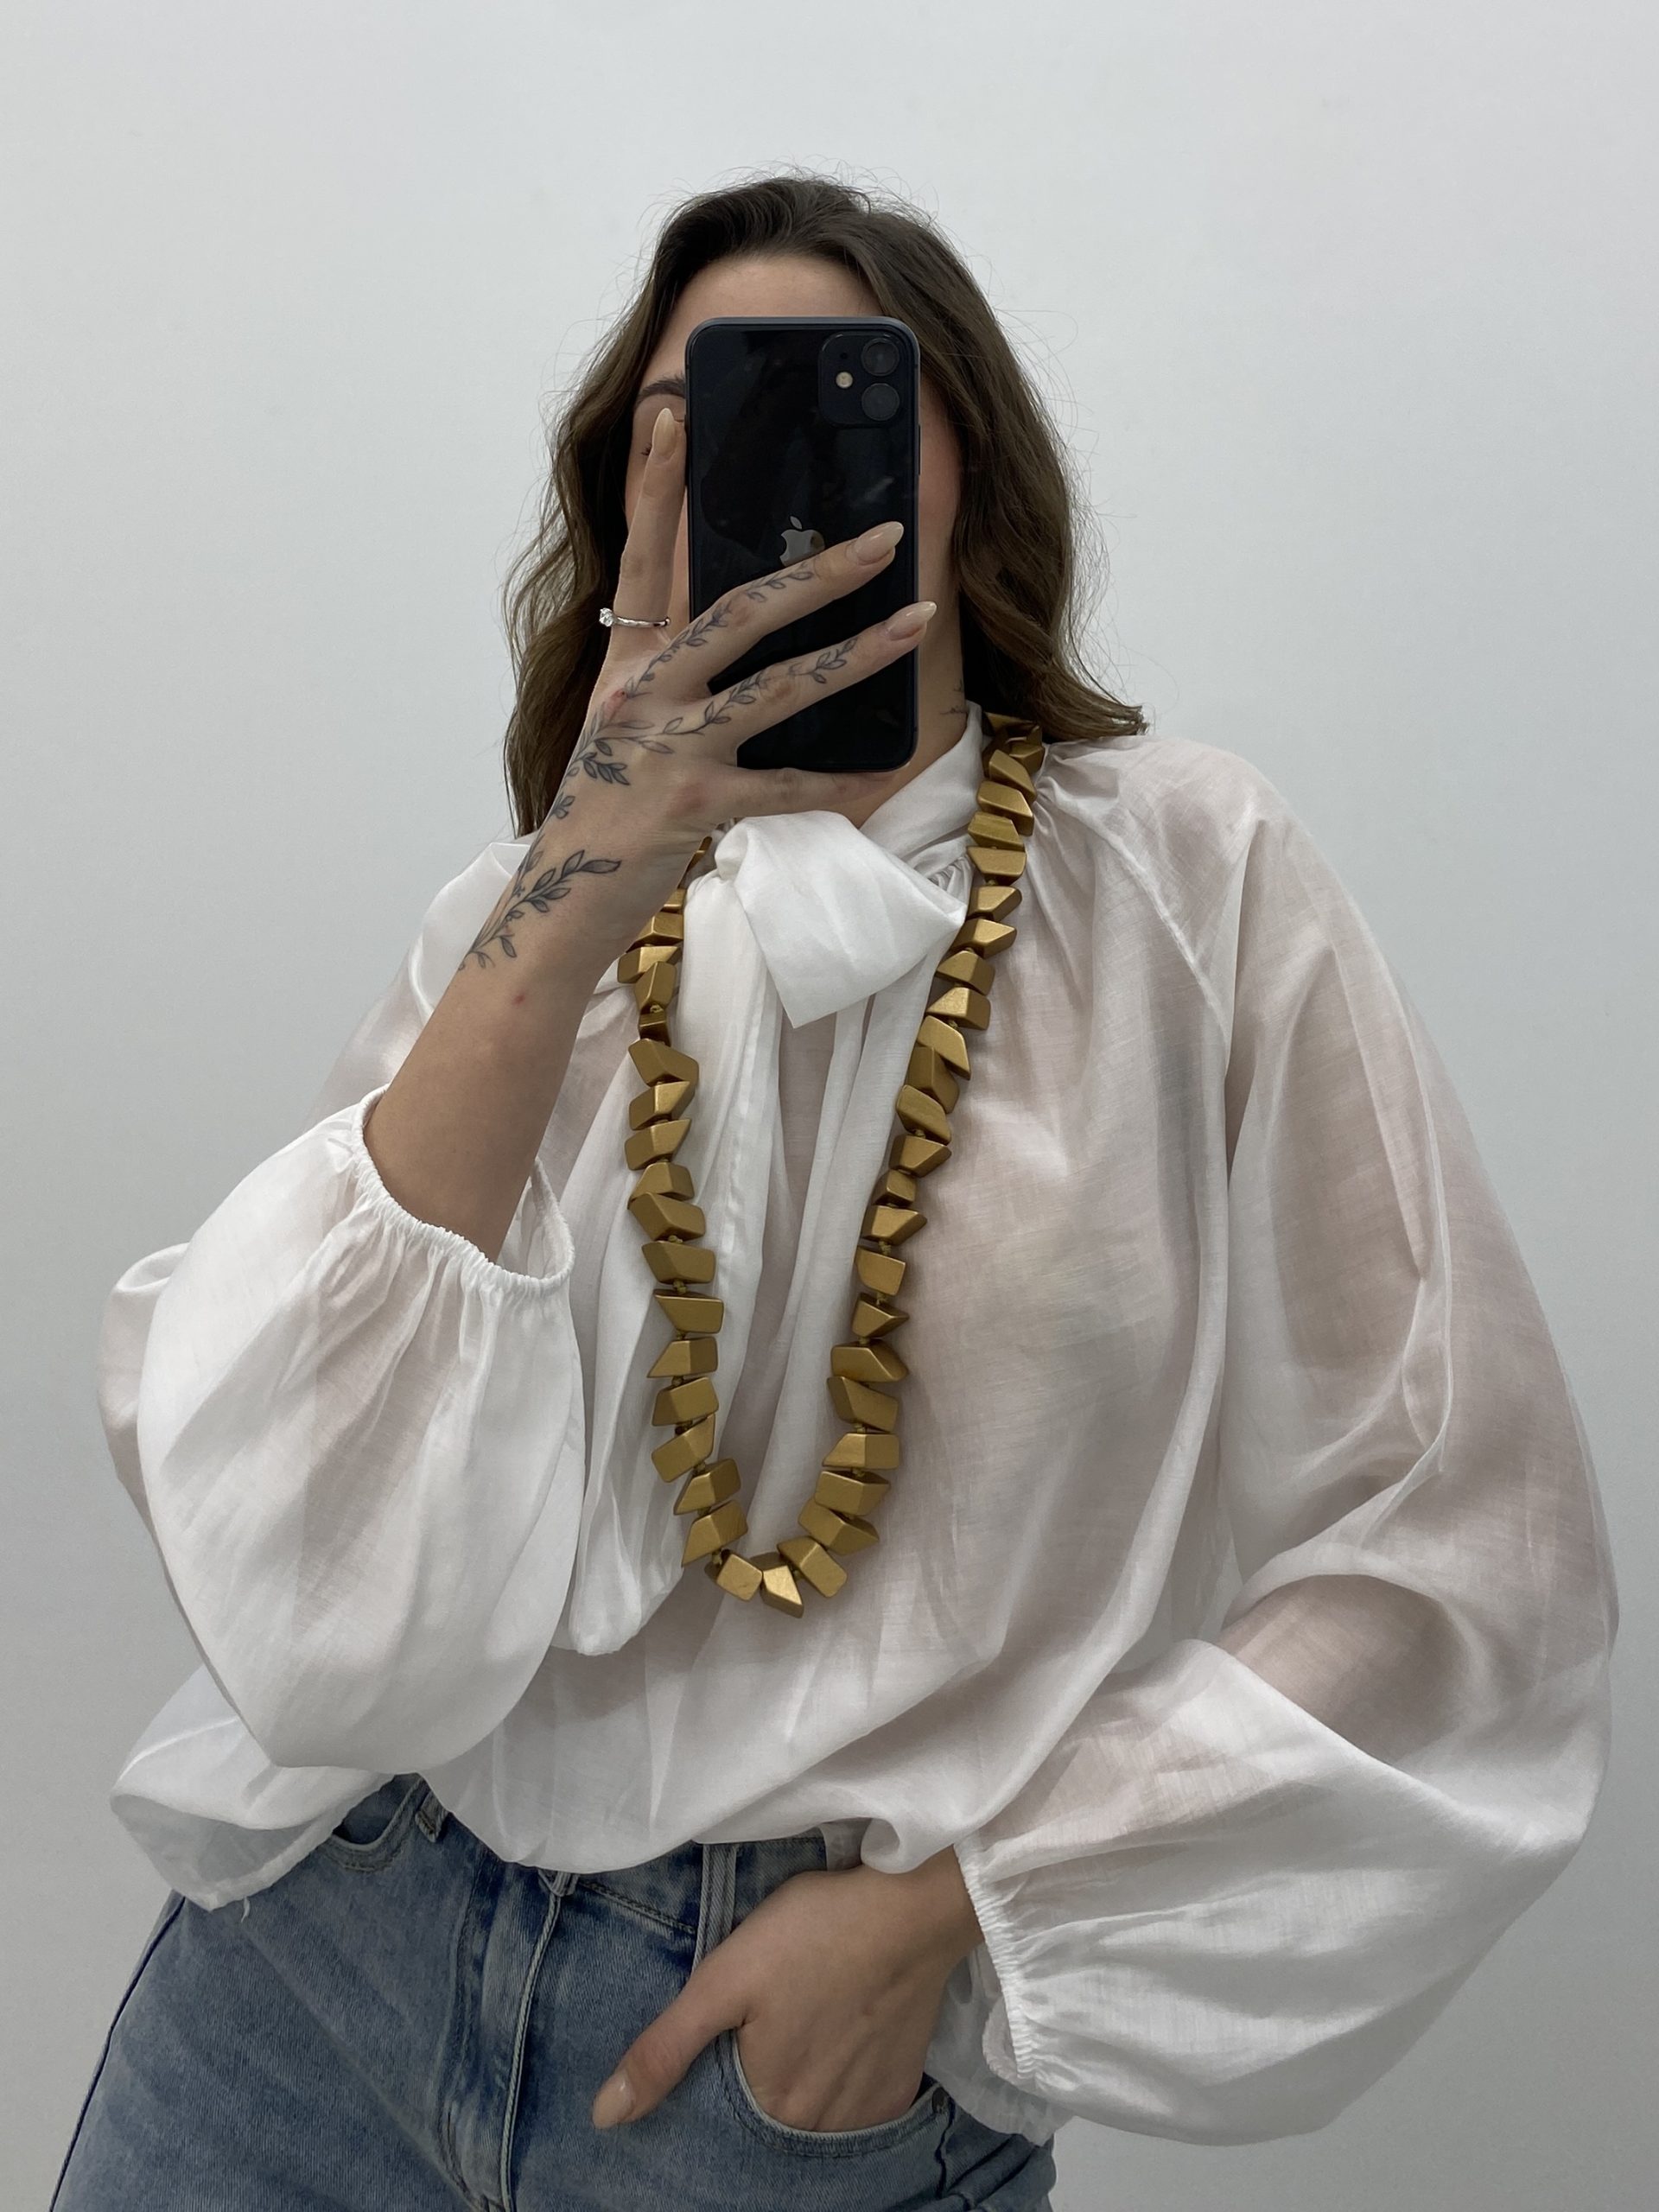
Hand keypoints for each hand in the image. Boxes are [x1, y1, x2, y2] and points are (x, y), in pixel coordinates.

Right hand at [552, 404, 936, 927]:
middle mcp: (641, 697)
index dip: (655, 490)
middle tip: (884, 537)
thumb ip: (661, 678)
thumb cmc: (599, 817)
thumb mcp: (616, 730)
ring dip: (857, 654)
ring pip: (778, 688)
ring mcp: (669, 751)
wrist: (561, 902)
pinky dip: (836, 781)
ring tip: (917, 622)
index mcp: (622, 670)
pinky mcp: (694, 807)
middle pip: (739, 612)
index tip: (673, 417)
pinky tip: (881, 767)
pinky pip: (785, 786)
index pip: (639, 562)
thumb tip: (732, 633)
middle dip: (819, 571)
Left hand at [590, 1847, 982, 2132]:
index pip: (721, 2119)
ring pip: (813, 2117)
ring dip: (798, 2088)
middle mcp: (820, 2125)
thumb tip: (605, 2118)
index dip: (712, 2084)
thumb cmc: (814, 1932)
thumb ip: (665, 2049)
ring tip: (798, 2030)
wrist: (913, 1905)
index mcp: (772, 2103)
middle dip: (756, 2086)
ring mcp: (867, 2110)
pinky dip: (841, 2082)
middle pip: (769, 2119)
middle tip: (762, 2028)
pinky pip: (856, 2105)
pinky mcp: (900, 2088)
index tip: (720, 2043)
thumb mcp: (724, 1977)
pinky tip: (837, 2038)